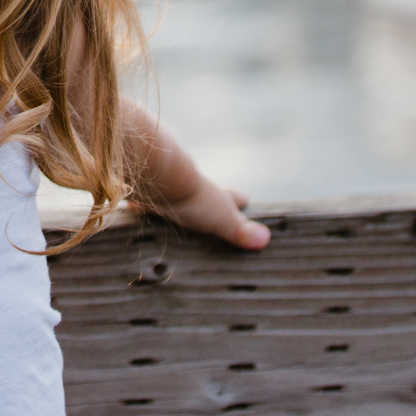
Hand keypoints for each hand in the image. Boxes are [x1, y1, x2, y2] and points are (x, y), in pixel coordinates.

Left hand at [149, 175, 270, 250]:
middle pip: (207, 196)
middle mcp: (194, 188)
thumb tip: (265, 238)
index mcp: (214, 194)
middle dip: (211, 204)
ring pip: (180, 199)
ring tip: (183, 222)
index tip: (246, 201)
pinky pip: (155, 204)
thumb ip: (239, 229)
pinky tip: (151, 221)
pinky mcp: (149, 195)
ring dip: (181, 208)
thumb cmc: (191, 197)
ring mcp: (171, 190)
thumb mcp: (220, 217)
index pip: (234, 197)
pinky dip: (156, 211)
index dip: (240, 200)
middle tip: (216, 213)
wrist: (155, 177)